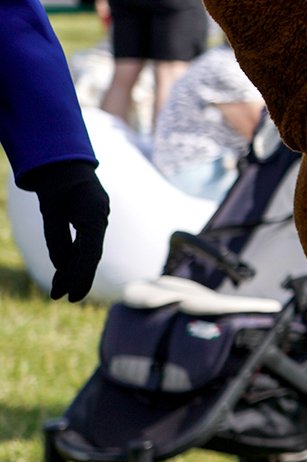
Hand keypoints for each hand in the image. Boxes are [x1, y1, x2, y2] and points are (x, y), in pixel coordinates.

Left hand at [18, 159, 109, 301]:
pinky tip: (63, 273)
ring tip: (57, 290)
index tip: (73, 296)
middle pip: (90, 256)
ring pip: (87, 252)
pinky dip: (73, 258)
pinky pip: (84, 245)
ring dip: (72, 270)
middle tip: (62, 298)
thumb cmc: (56, 183)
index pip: (91, 253)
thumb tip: (61, 266)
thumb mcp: (50, 210)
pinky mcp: (91, 222)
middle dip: (76, 278)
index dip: (82, 276)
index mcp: (94, 215)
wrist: (65, 163)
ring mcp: (97, 221)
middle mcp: (100, 220)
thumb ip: (56, 238)